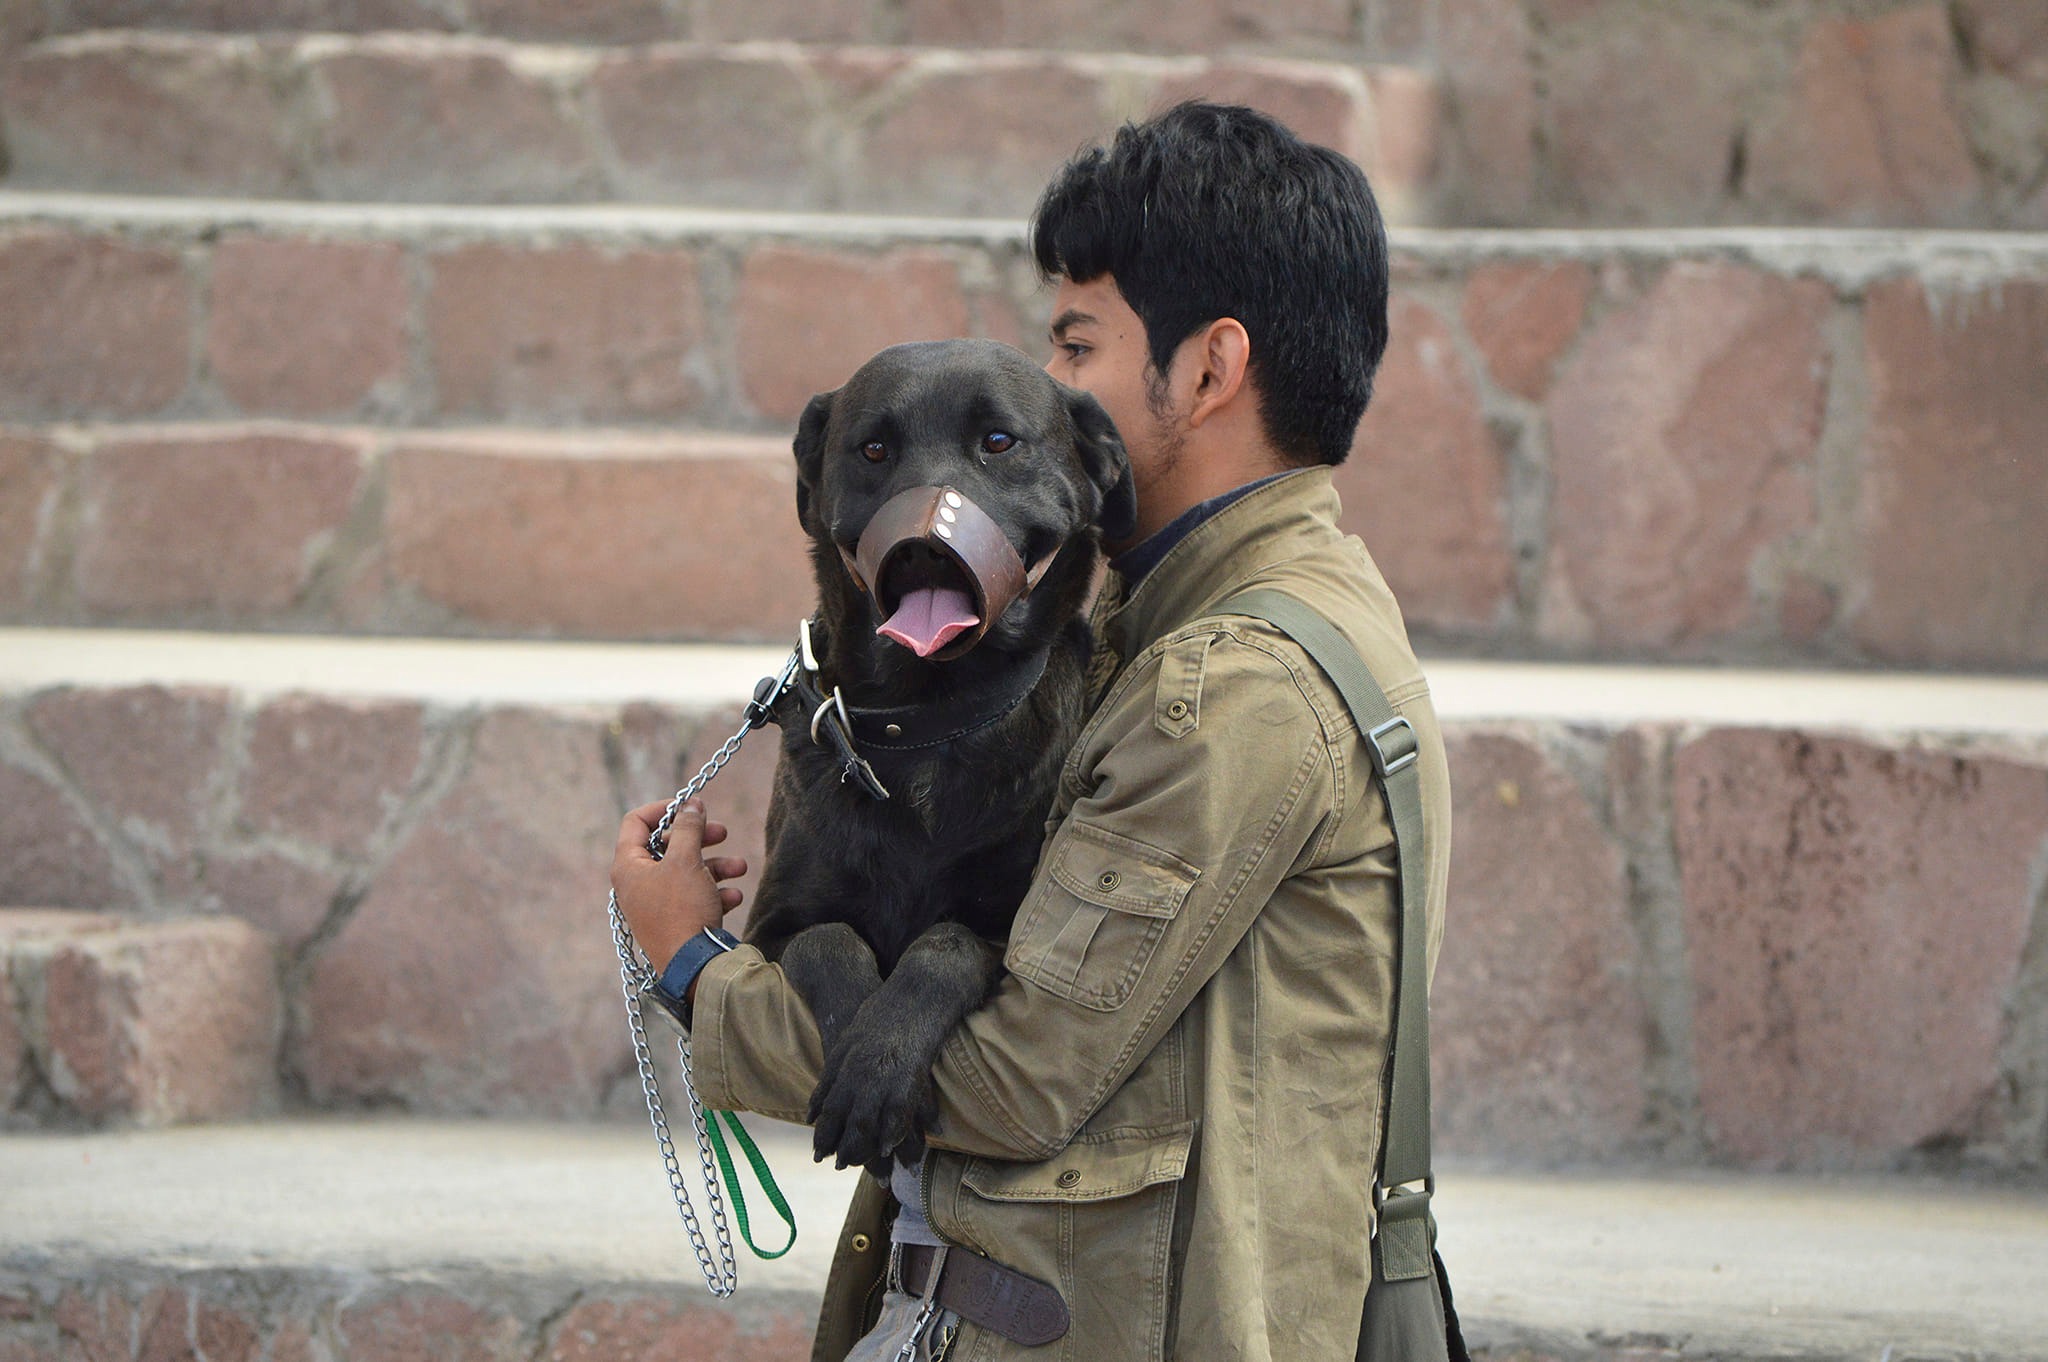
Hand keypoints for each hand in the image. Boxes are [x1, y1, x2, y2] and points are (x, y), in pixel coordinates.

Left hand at [611, 800, 747, 979]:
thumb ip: (688, 827)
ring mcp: (654, 904)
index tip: (690, 806)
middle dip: (698, 837)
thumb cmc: (682, 910)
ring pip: (685, 872)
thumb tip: (691, 805)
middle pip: (666, 846)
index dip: (663, 808)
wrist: (693, 966)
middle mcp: (636, 884)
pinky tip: (733, 897)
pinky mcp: (673, 921)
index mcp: (628, 866)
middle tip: (721, 832)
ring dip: (715, 866)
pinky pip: (692, 897)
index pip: (635, 822)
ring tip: (739, 867)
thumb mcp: (686, 860)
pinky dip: (713, 893)